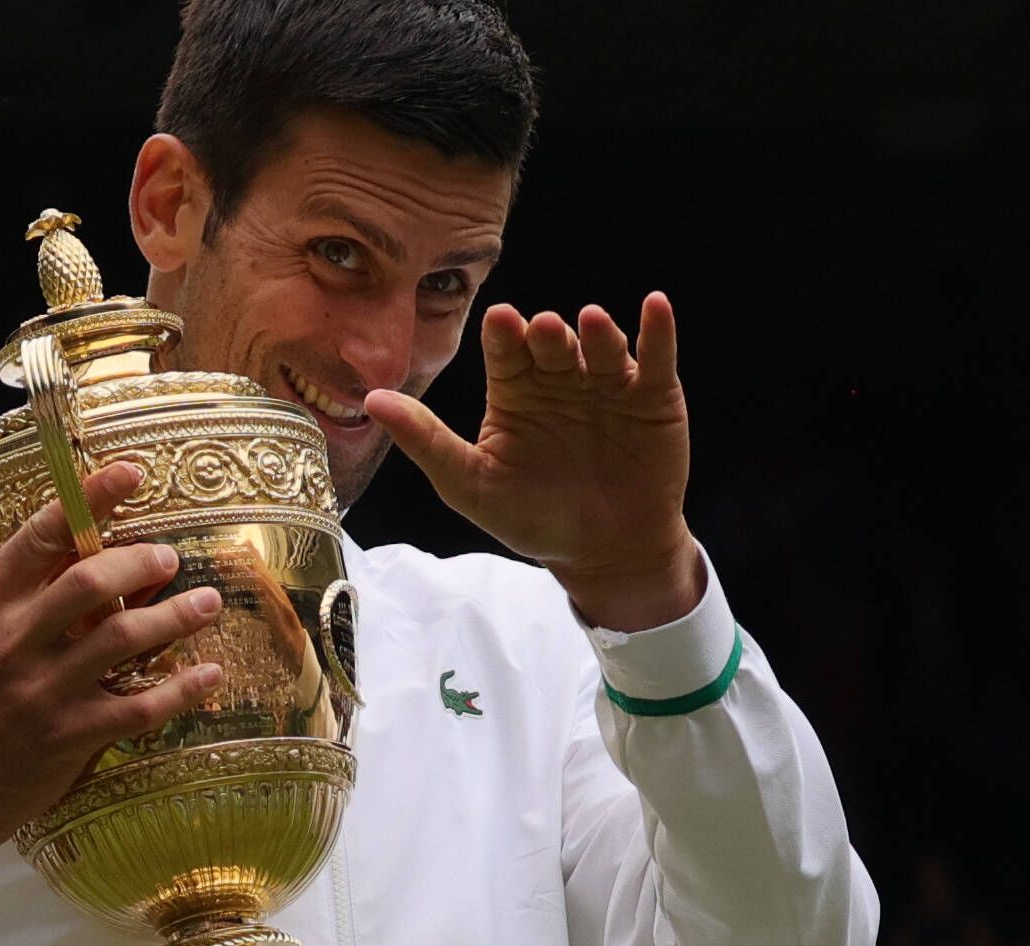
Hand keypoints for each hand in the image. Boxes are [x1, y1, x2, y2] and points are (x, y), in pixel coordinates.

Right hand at [0, 463, 223, 945]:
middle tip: (169, 555)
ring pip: (121, 640)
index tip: (130, 475)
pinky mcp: (68, 738)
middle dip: (138, 560)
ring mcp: (42, 692)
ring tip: (207, 602)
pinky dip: (178, 690)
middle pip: (88, 582)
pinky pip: (137, 708)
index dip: (89, 500)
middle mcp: (10, 643)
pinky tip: (208, 675)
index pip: (38, 537)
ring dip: (173, 617)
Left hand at [364, 294, 701, 630]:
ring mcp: (607, 383)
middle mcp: (559, 378)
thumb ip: (426, 442)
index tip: (500, 322)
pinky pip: (655, 357)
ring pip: (601, 346)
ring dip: (597, 332)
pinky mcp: (652, 395)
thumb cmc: (532, 518)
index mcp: (515, 391)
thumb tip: (371, 400)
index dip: (504, 337)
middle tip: (542, 329)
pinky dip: (658, 331)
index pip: (506, 353)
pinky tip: (655, 307)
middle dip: (548, 335)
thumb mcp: (471, 485)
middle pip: (552, 345)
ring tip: (591, 323)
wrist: (604, 553)